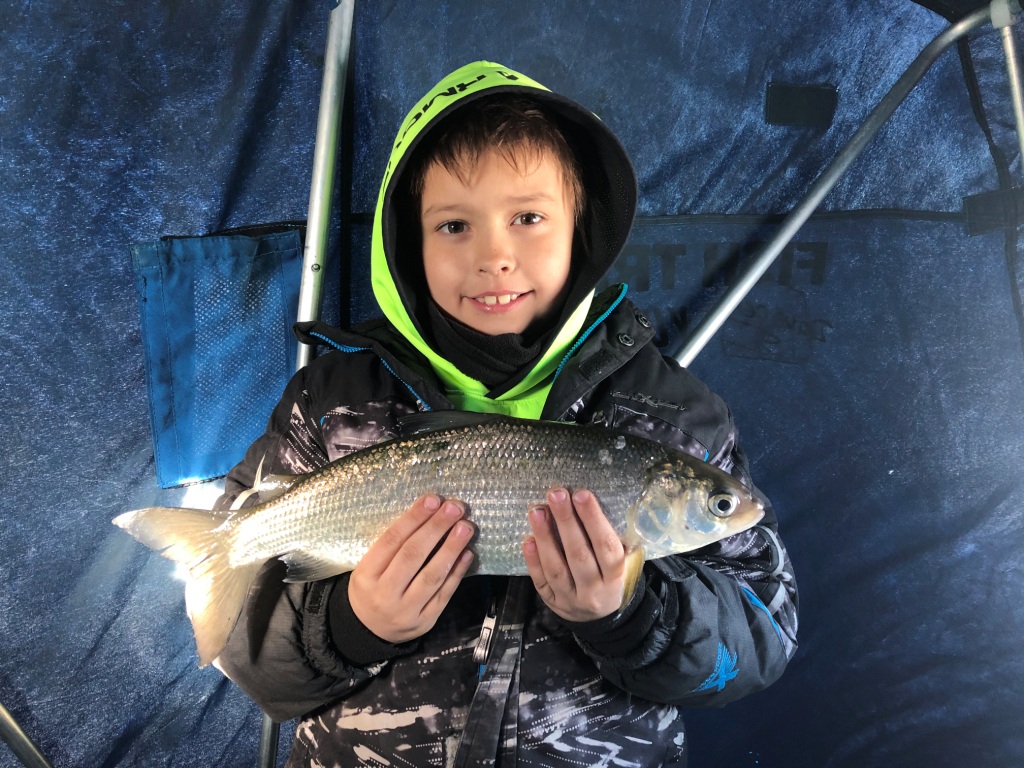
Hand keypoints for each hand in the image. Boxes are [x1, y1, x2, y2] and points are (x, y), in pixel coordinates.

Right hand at [348, 494, 474, 642]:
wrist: (369, 632)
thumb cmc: (372, 588)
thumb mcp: (368, 568)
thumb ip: (391, 547)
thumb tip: (428, 514)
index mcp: (365, 575)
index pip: (391, 541)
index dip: (414, 518)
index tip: (433, 499)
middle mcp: (384, 593)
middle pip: (412, 555)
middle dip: (436, 528)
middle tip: (455, 508)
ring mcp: (406, 610)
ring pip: (432, 575)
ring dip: (452, 548)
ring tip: (466, 527)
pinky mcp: (425, 621)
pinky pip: (444, 593)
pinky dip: (457, 572)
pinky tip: (467, 553)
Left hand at [522, 487, 625, 622]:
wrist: (599, 619)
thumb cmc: (610, 578)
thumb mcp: (622, 563)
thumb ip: (610, 540)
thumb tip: (588, 502)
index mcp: (616, 577)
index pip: (606, 547)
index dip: (594, 520)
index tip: (581, 494)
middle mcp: (593, 590)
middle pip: (579, 555)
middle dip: (566, 522)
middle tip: (556, 494)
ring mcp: (570, 599)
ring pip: (556, 568)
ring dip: (545, 537)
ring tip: (537, 511)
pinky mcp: (552, 602)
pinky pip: (541, 582)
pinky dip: (533, 560)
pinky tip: (527, 539)